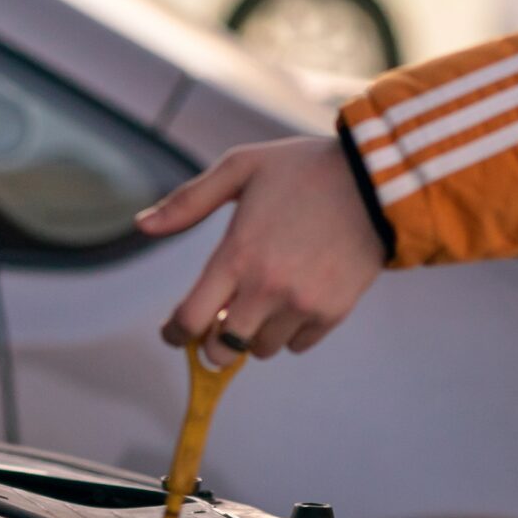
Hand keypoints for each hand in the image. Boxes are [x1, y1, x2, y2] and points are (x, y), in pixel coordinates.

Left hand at [136, 136, 384, 364]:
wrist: (377, 180)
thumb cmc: (303, 169)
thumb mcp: (241, 168)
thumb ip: (188, 201)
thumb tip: (141, 225)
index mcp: (237, 254)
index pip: (190, 321)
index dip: (175, 333)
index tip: (175, 332)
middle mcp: (266, 287)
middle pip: (222, 349)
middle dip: (214, 339)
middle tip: (221, 317)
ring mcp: (302, 303)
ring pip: (261, 349)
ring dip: (255, 332)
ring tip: (265, 299)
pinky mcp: (333, 312)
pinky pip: (297, 344)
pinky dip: (290, 331)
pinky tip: (295, 298)